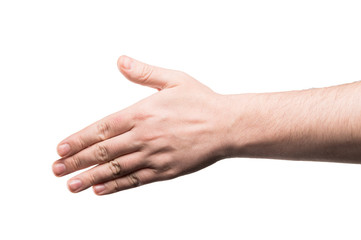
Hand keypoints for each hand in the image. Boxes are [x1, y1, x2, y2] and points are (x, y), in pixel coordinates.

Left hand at [52, 56, 232, 194]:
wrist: (227, 125)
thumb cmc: (201, 102)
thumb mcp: (173, 79)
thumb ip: (144, 73)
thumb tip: (120, 61)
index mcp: (143, 113)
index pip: (102, 129)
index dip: (79, 140)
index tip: (61, 149)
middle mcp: (145, 136)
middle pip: (104, 151)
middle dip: (77, 161)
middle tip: (57, 170)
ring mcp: (155, 156)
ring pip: (116, 169)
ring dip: (90, 177)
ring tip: (71, 184)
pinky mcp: (166, 171)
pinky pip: (136, 181)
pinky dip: (116, 186)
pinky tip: (100, 190)